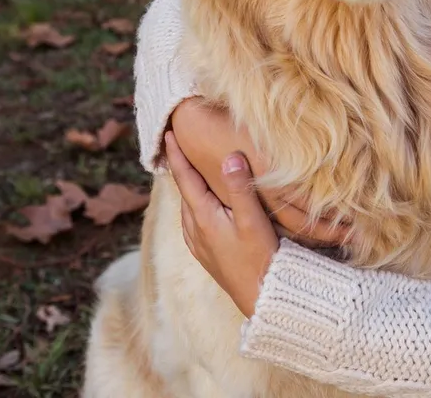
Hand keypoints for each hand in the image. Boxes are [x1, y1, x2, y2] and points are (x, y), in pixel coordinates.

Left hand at [163, 127, 276, 317]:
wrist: (262, 298)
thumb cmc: (260, 258)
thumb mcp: (253, 221)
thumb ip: (240, 188)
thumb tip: (229, 156)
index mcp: (202, 217)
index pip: (184, 178)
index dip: (176, 155)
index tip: (168, 133)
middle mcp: (194, 229)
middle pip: (184, 190)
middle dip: (181, 167)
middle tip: (179, 143)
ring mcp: (198, 243)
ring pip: (189, 206)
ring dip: (189, 185)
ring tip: (191, 167)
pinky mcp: (206, 252)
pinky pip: (194, 219)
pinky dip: (196, 202)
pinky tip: (205, 202)